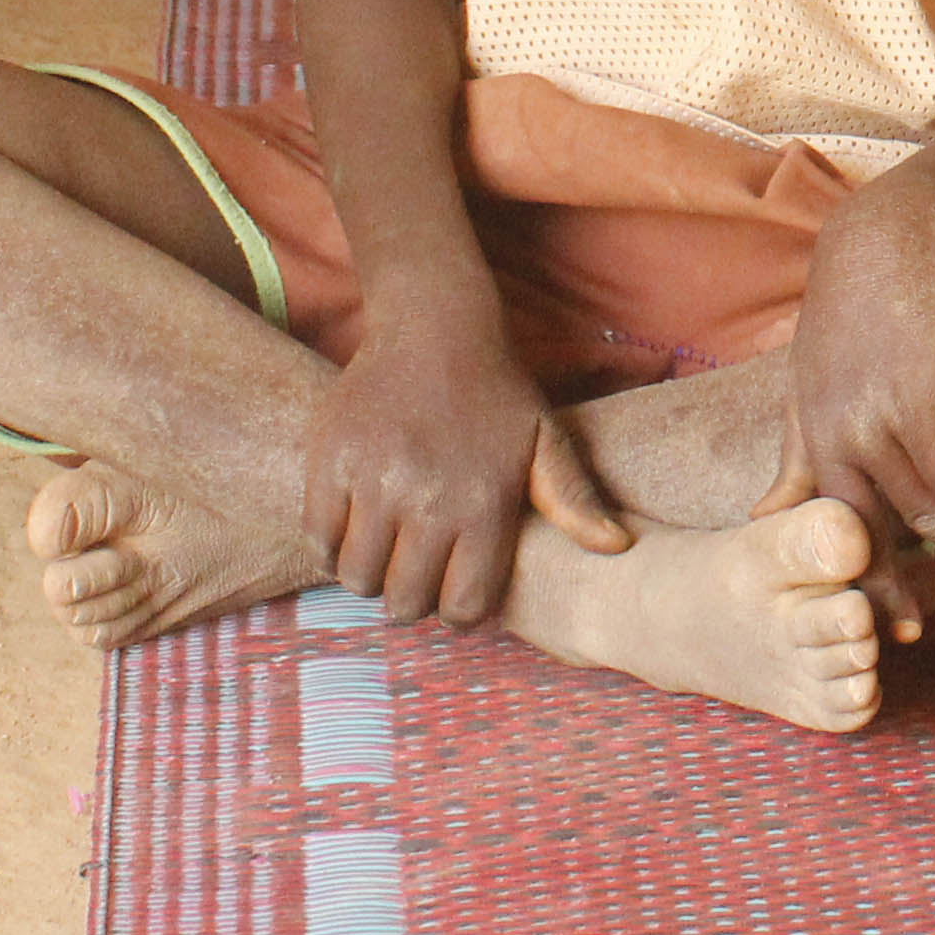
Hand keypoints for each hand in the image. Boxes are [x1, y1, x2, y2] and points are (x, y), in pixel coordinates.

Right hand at [297, 307, 619, 623]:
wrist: (433, 325)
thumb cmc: (496, 391)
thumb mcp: (546, 439)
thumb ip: (574, 500)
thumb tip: (617, 547)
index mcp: (484, 504)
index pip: (463, 608)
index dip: (459, 609)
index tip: (455, 588)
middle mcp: (427, 500)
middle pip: (405, 603)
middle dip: (413, 597)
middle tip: (416, 569)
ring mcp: (374, 482)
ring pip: (358, 578)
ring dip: (371, 573)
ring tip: (386, 547)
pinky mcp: (330, 463)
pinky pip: (318, 540)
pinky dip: (333, 544)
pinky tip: (356, 524)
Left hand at [785, 184, 934, 606]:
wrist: (891, 237)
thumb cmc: (845, 317)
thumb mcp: (805, 389)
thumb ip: (795, 458)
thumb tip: (762, 517)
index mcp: (823, 437)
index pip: (852, 534)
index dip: (882, 588)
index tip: (906, 628)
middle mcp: (862, 429)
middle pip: (915, 522)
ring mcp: (910, 406)